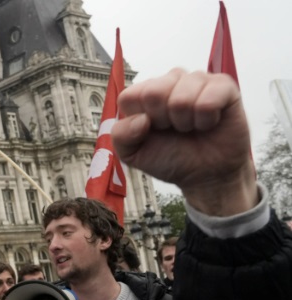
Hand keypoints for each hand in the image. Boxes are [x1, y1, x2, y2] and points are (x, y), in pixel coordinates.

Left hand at [113, 69, 255, 216]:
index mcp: (144, 94)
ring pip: (181, 98)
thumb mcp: (134, 154)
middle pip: (154, 92)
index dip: (141, 120)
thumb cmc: (170, 158)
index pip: (130, 96)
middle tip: (174, 129)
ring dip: (186, 122)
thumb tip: (141, 118)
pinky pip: (209, 99)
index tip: (152, 130)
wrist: (206, 174)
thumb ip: (121, 136)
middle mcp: (169, 81)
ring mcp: (197, 80)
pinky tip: (209, 122)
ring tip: (191, 127)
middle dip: (163, 120)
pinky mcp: (223, 86)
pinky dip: (207, 120)